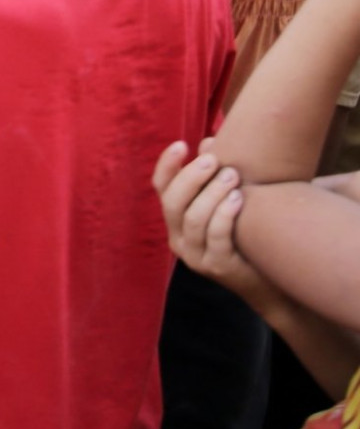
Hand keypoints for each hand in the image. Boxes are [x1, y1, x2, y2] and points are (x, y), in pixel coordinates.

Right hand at [154, 139, 275, 310]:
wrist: (270, 285)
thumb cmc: (247, 238)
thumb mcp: (226, 207)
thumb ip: (213, 179)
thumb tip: (209, 144)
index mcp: (175, 222)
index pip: (160, 189)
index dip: (166, 165)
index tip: (181, 144)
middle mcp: (177, 240)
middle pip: (172, 202)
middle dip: (191, 178)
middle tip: (213, 161)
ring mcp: (195, 257)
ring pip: (193, 219)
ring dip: (212, 193)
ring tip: (232, 176)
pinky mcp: (217, 269)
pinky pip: (216, 237)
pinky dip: (225, 214)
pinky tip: (239, 199)